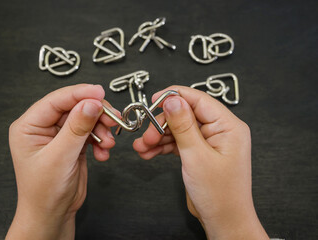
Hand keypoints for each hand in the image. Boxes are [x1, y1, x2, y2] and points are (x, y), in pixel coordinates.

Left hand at [6, 84, 119, 239]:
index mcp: (29, 126)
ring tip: (108, 143)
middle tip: (112, 118)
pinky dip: (101, 141)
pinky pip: (91, 133)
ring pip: (86, 119)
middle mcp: (43, 127)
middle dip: (96, 113)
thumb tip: (91, 103)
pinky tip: (103, 154)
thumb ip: (77, 128)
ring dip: (101, 129)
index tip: (100, 93)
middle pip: (74, 107)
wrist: (53, 214)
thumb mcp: (60, 157)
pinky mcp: (73, 143)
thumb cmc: (44, 192)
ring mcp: (60, 135)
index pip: (56, 100)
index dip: (80, 94)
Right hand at [133, 86, 268, 238]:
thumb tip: (172, 100)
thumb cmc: (220, 194)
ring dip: (158, 137)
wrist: (223, 221)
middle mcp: (219, 131)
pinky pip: (178, 142)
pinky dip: (163, 147)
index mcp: (228, 126)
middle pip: (185, 115)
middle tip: (147, 135)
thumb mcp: (197, 156)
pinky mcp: (199, 152)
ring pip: (178, 129)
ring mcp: (208, 142)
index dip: (175, 96)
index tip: (154, 99)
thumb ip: (183, 125)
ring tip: (142, 147)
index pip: (199, 100)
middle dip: (162, 124)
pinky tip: (149, 152)